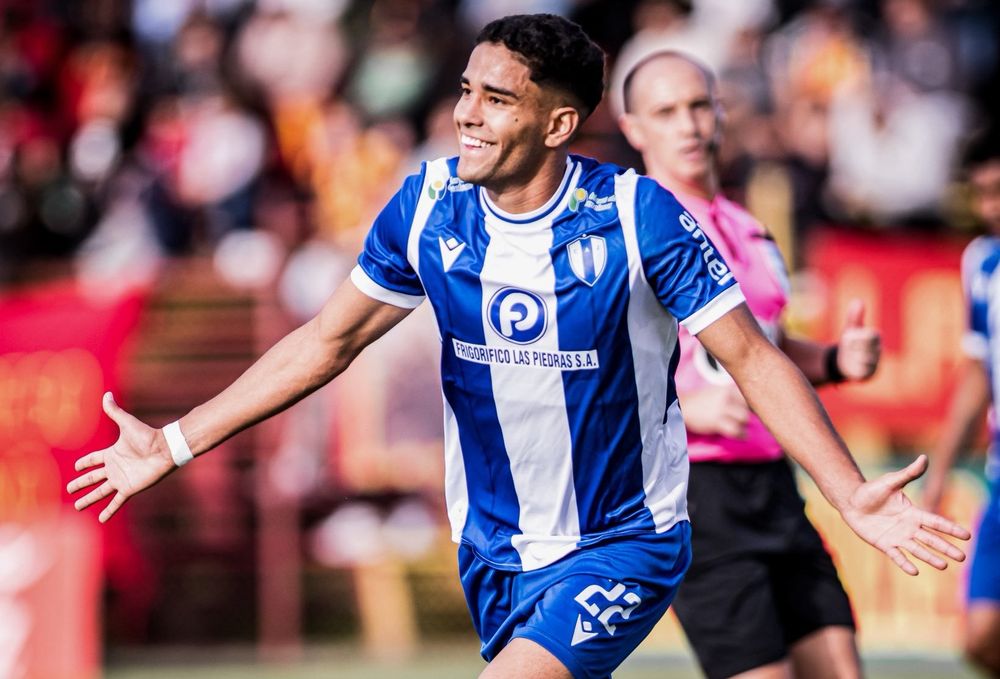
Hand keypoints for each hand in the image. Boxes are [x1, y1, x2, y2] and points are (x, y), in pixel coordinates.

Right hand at [66, 392, 175, 522]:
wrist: (164, 449)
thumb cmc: (147, 436)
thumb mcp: (127, 423)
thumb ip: (115, 411)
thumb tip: (106, 394)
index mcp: (112, 453)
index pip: (93, 460)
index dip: (84, 463)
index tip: (75, 467)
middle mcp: (115, 468)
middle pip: (92, 478)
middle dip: (80, 484)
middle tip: (69, 490)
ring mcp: (121, 479)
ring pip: (100, 492)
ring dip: (89, 499)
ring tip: (77, 507)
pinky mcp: (129, 488)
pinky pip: (116, 502)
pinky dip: (109, 510)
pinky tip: (101, 519)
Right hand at [680, 385, 749, 437]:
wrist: (683, 406)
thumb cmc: (702, 401)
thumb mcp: (718, 391)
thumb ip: (733, 395)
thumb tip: (752, 406)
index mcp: (728, 388)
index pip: (749, 396)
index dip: (754, 405)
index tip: (755, 412)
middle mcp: (726, 396)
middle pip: (748, 407)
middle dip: (750, 416)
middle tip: (748, 422)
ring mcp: (721, 408)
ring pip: (743, 418)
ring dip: (745, 425)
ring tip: (744, 430)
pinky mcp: (716, 421)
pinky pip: (735, 429)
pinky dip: (740, 434)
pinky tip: (741, 436)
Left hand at [837, 299, 879, 380]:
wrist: (842, 363)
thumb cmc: (849, 343)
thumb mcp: (850, 329)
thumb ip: (854, 317)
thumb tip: (858, 301)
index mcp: (875, 339)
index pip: (872, 336)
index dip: (858, 337)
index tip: (849, 339)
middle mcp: (878, 352)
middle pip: (867, 348)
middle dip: (854, 348)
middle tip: (848, 349)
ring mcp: (875, 364)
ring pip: (864, 361)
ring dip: (853, 359)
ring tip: (849, 357)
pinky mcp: (869, 376)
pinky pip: (862, 373)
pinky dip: (853, 369)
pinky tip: (850, 367)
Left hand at [840, 455, 969, 574]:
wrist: (852, 501)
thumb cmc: (872, 491)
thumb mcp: (891, 481)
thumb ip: (908, 474)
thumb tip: (924, 457)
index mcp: (913, 513)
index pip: (935, 522)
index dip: (950, 528)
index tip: (967, 535)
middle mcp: (908, 527)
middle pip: (931, 539)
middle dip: (946, 547)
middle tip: (962, 557)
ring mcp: (897, 537)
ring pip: (917, 549)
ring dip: (930, 558)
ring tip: (943, 566)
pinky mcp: (884, 544)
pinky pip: (896, 555)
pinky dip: (905, 563)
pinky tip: (914, 571)